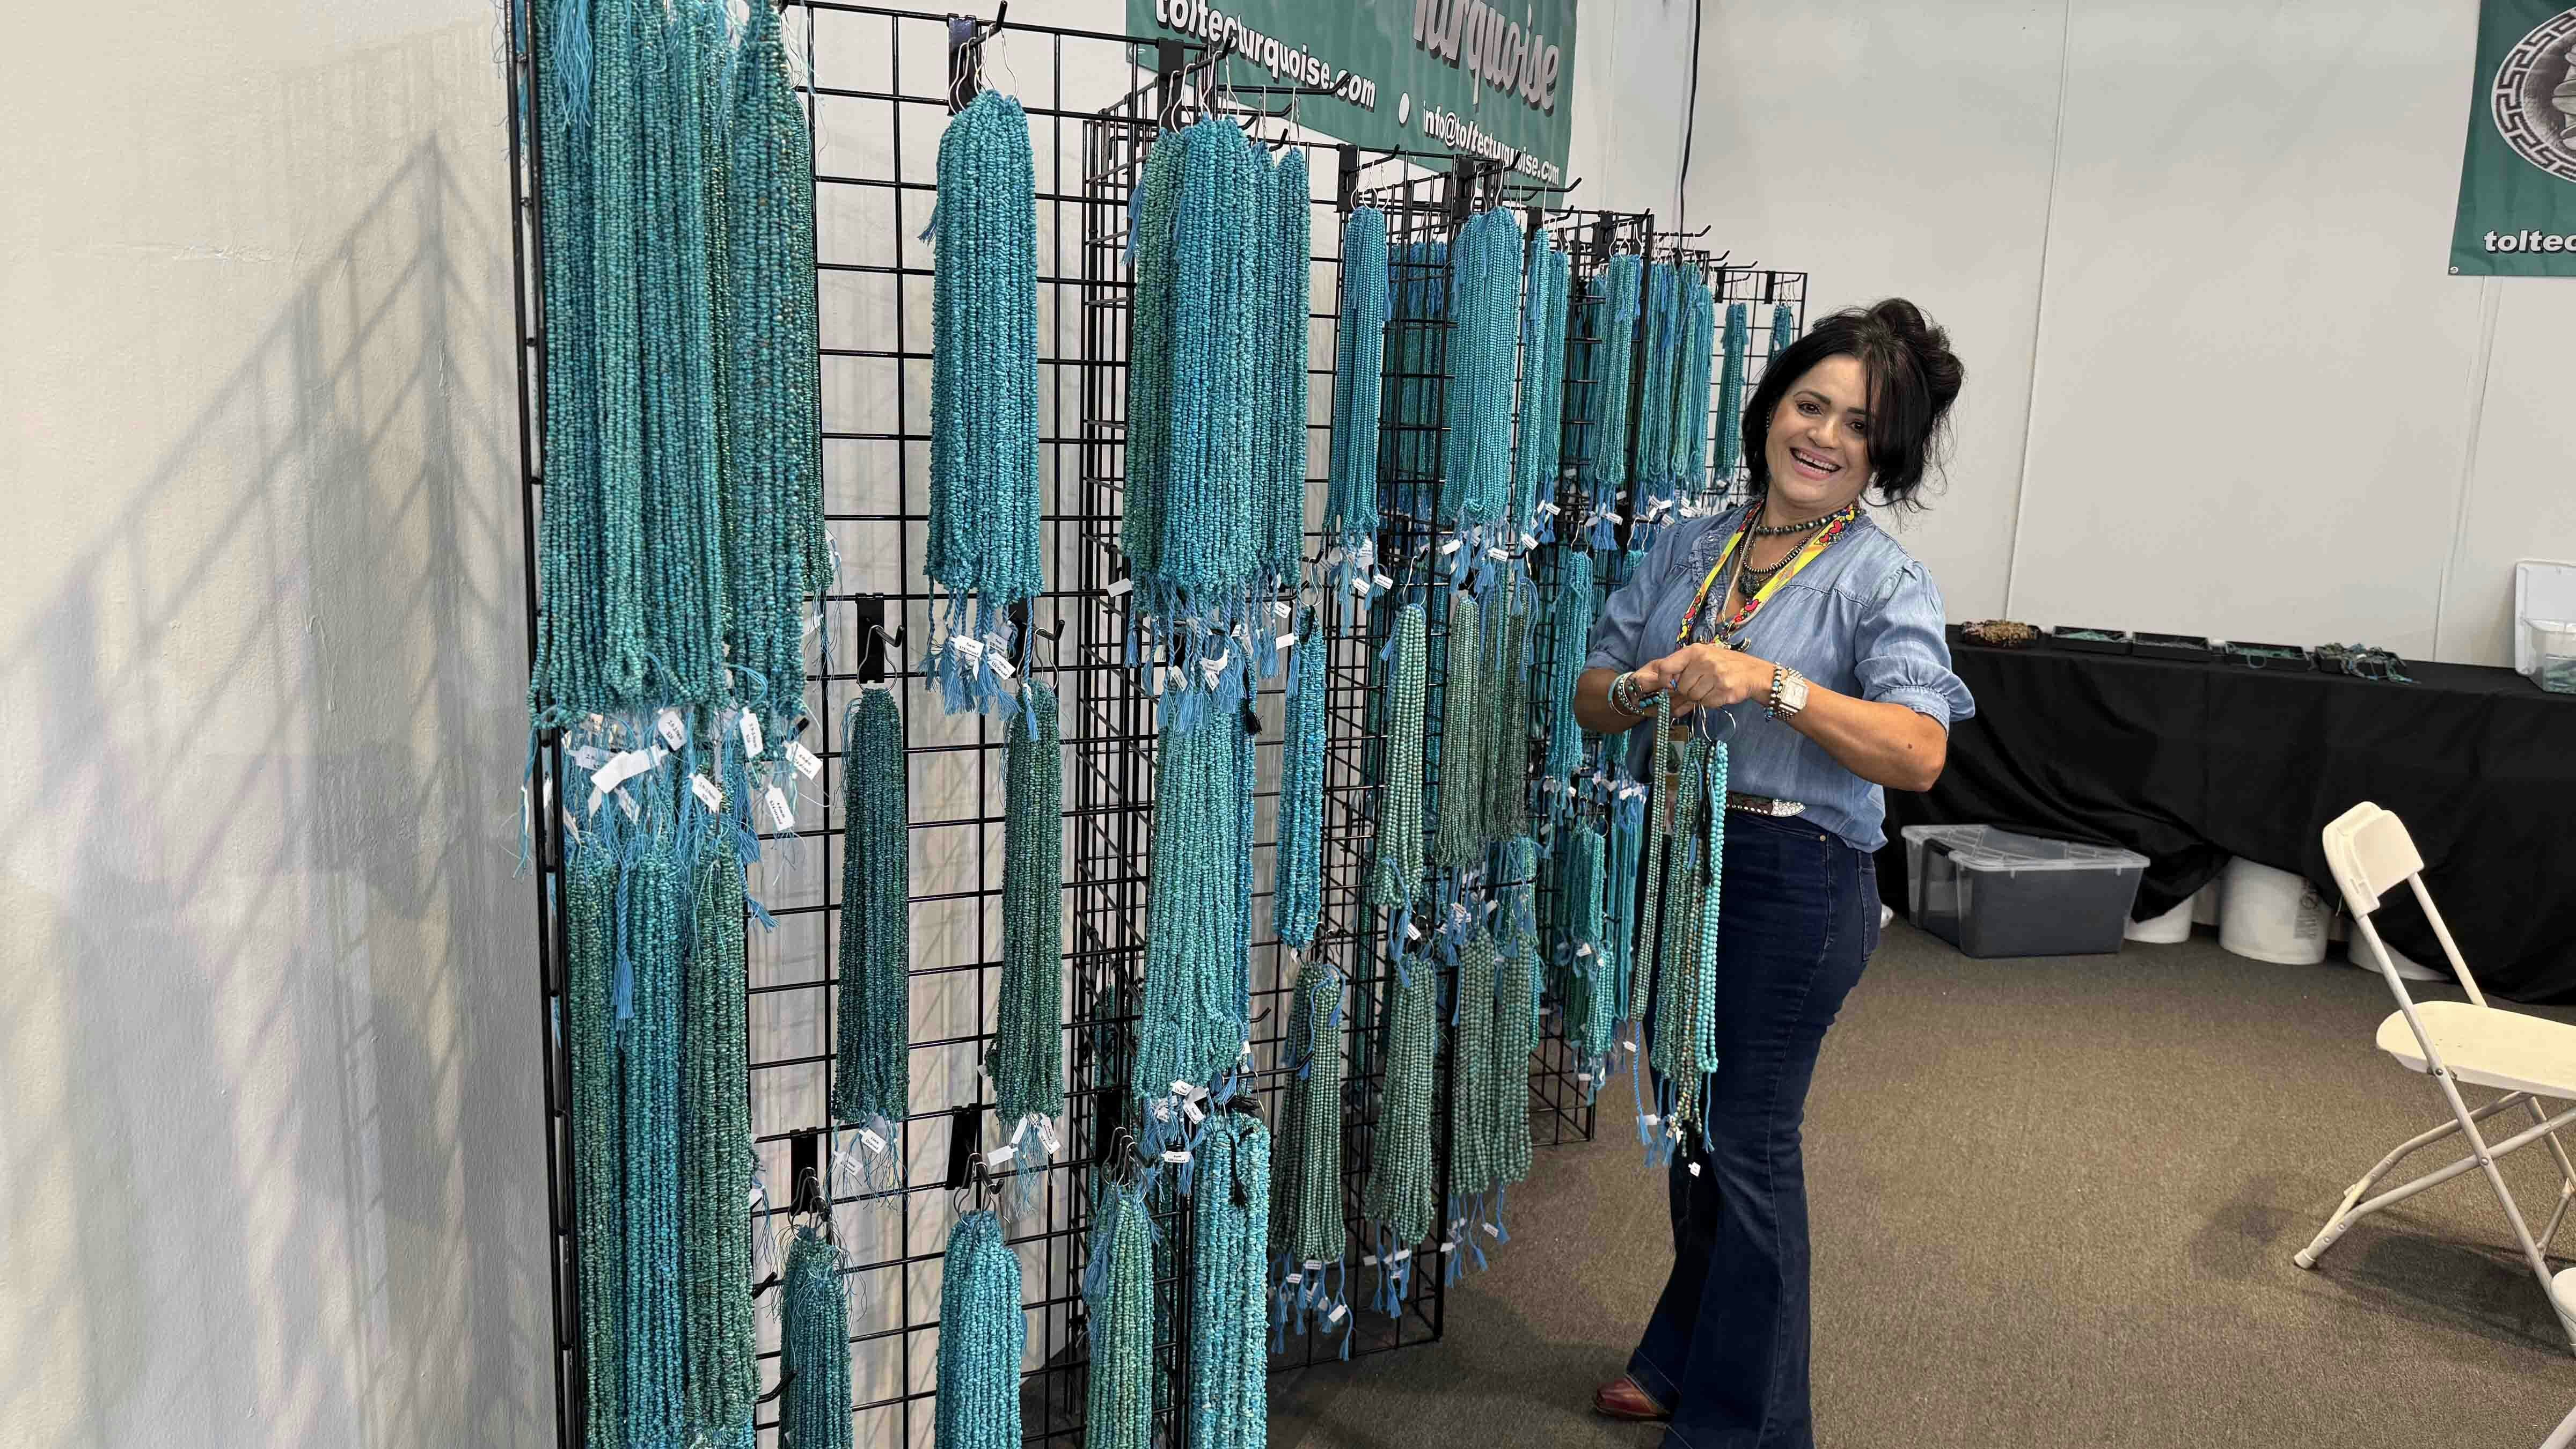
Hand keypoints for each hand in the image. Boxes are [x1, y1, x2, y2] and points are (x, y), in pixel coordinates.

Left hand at [1630, 645, 1772, 720]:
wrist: (1754, 673)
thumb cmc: (1724, 665)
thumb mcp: (1703, 659)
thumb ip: (1682, 671)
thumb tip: (1662, 690)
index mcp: (1695, 651)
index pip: (1666, 667)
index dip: (1664, 680)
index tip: (1670, 685)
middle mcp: (1704, 660)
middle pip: (1681, 687)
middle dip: (1687, 692)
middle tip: (1700, 687)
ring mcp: (1715, 675)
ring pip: (1693, 697)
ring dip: (1700, 697)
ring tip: (1710, 689)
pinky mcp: (1724, 690)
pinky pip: (1706, 703)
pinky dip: (1710, 702)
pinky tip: (1718, 693)